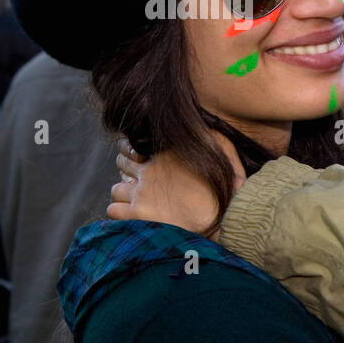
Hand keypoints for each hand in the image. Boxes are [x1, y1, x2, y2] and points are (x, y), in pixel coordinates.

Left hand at [108, 133, 245, 238]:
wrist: (227, 217)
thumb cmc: (230, 187)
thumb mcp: (226, 150)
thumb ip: (213, 136)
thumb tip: (204, 125)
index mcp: (167, 153)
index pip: (133, 145)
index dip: (135, 154)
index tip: (142, 162)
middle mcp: (150, 170)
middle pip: (122, 164)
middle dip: (129, 172)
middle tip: (142, 184)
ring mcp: (142, 193)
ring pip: (116, 190)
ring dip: (125, 196)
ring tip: (140, 203)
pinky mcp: (139, 214)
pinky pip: (113, 211)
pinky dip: (121, 214)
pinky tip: (135, 217)